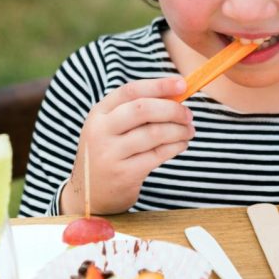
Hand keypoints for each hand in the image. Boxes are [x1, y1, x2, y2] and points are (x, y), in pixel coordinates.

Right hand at [60, 76, 194, 214]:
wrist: (89, 194)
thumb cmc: (108, 153)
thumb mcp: (110, 128)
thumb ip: (135, 111)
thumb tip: (175, 95)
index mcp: (99, 113)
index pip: (131, 90)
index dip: (159, 85)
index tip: (182, 84)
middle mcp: (101, 131)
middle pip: (143, 109)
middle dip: (172, 109)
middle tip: (188, 114)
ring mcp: (111, 153)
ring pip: (154, 133)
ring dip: (179, 130)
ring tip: (189, 131)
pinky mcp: (124, 174)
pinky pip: (158, 154)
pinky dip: (175, 147)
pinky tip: (181, 144)